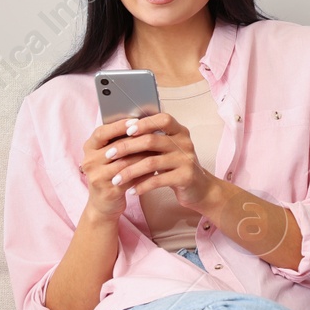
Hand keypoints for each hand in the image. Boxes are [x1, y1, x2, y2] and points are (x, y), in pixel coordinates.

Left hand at [81, 113, 212, 218]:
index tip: (125, 130)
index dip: (144, 123)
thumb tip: (122, 131)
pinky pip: (158, 180)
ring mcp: (186, 159)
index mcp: (179, 131)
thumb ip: (152, 139)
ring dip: (130, 171)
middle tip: (109, 155)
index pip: (162, 119)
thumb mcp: (168, 149)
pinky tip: (131, 191)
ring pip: (151, 162)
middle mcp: (185, 143)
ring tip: (115, 178)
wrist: (199, 188)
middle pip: (151, 140)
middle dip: (127, 147)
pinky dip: (142, 186)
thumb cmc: (176, 166)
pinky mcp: (186, 177)